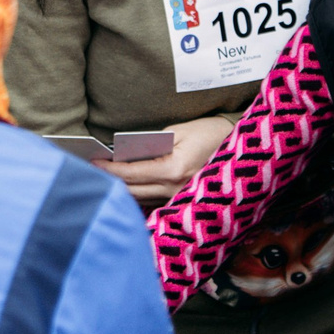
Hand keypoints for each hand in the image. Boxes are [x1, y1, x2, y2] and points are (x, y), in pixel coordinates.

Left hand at [101, 115, 235, 208]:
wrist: (242, 150)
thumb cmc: (209, 133)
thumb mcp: (179, 130)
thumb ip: (152, 143)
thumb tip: (125, 152)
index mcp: (173, 170)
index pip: (131, 173)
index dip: (108, 168)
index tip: (92, 161)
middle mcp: (175, 189)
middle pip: (131, 190)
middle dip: (110, 180)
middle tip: (90, 169)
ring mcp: (179, 199)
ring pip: (140, 199)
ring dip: (121, 189)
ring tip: (103, 177)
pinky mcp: (182, 202)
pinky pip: (152, 201)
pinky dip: (137, 193)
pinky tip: (124, 186)